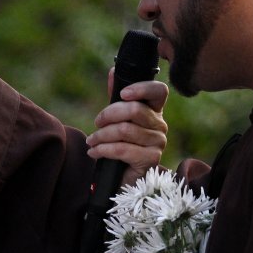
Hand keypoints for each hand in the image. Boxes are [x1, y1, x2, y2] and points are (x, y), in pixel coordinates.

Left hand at [86, 73, 168, 187]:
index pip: (159, 91)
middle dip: (108, 115)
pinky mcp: (151, 160)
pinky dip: (103, 149)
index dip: (142, 88)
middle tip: (96, 123)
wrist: (121, 180)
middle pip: (135, 110)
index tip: (122, 94)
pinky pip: (123, 149)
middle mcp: (160, 125)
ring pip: (125, 130)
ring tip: (92, 141)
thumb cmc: (120, 147)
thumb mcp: (117, 121)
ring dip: (102, 135)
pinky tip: (94, 152)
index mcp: (154, 111)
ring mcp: (158, 143)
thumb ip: (116, 98)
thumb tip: (114, 71)